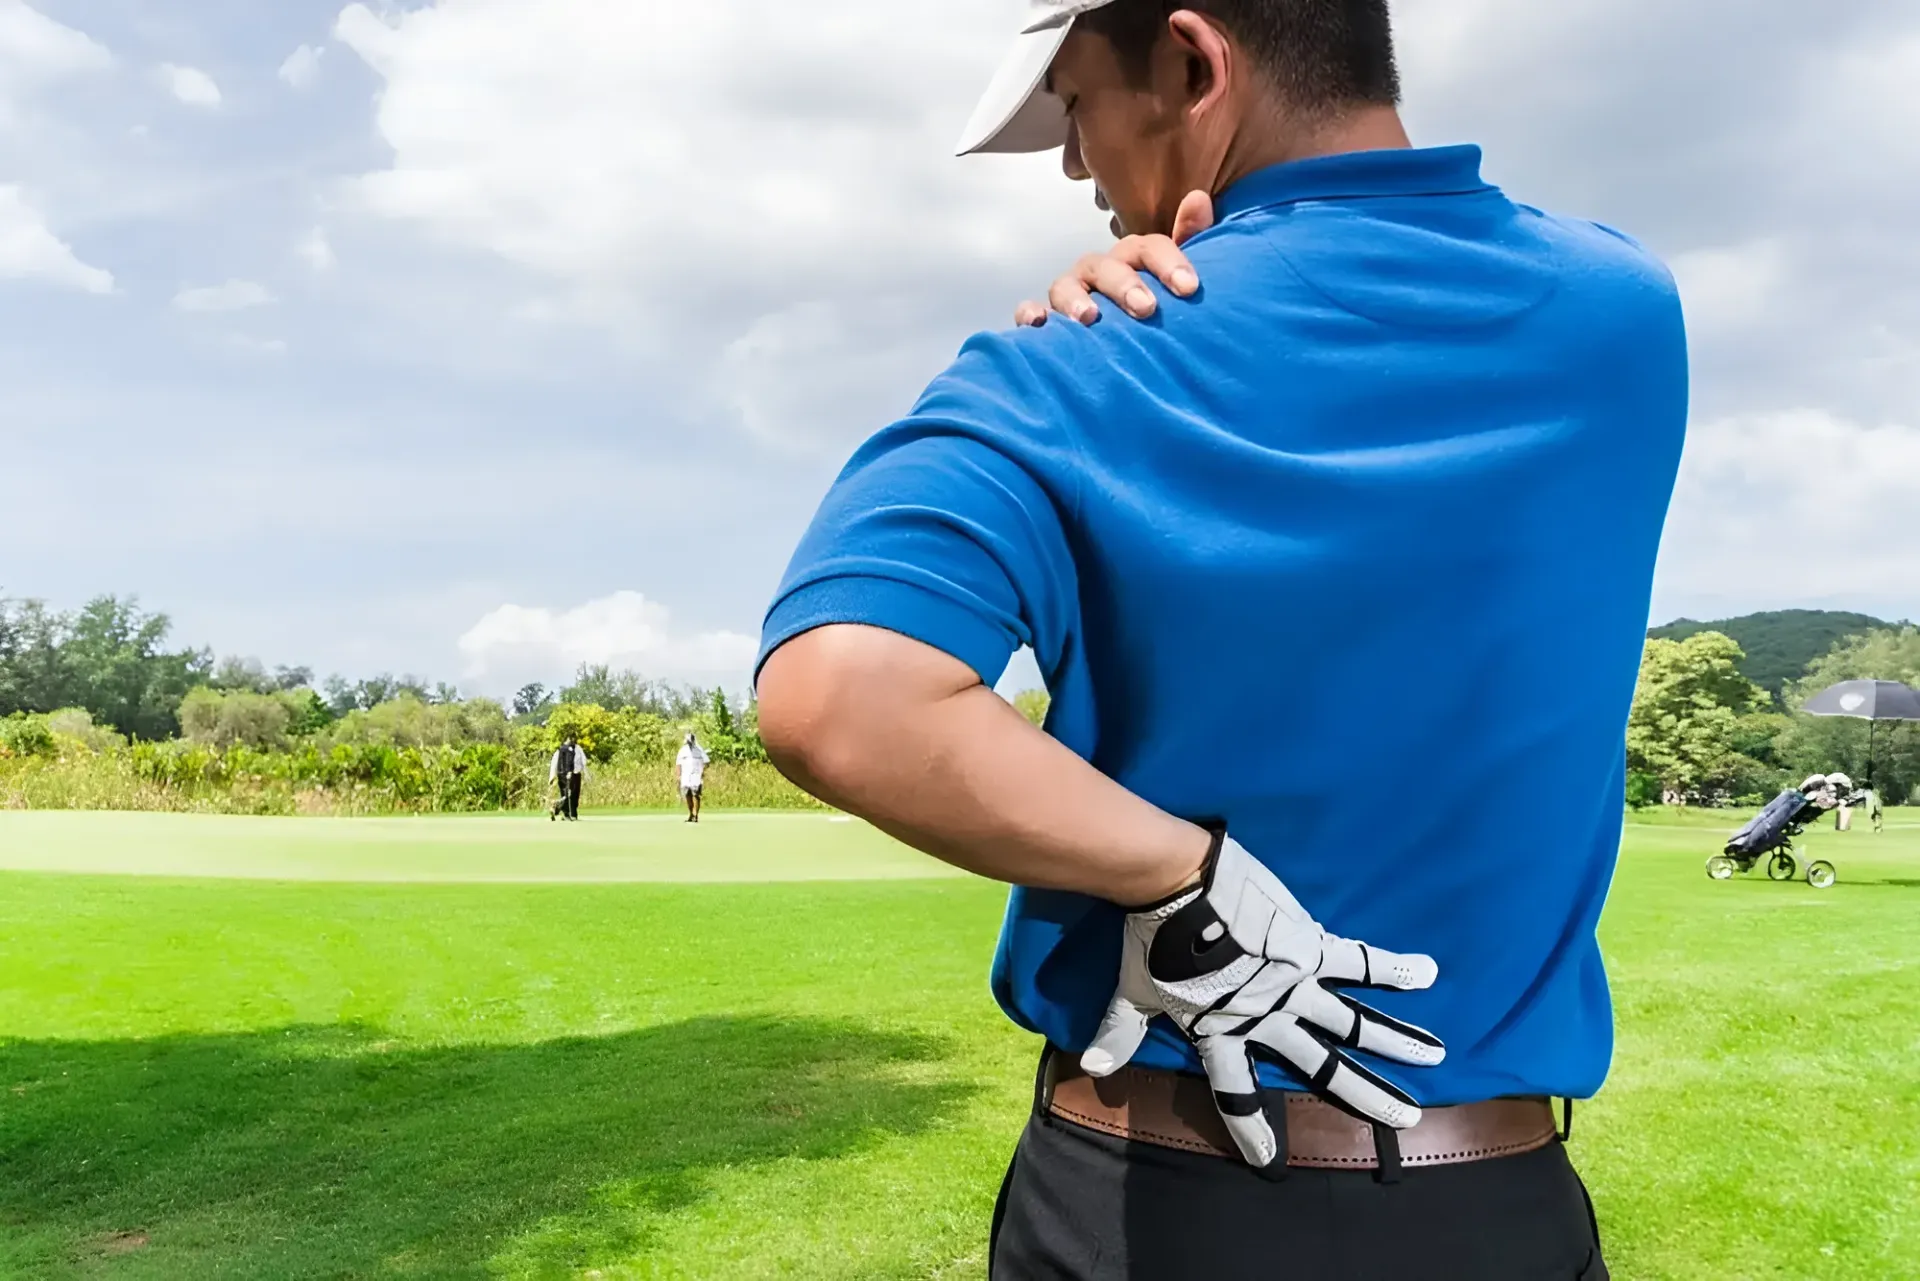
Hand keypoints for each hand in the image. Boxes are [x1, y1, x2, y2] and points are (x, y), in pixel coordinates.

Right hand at [1015, 190, 1215, 327]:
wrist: (1124, 348)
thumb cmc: (1152, 307)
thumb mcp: (1176, 278)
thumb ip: (1189, 241)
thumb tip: (1199, 199)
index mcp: (1132, 259)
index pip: (1148, 248)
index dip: (1168, 263)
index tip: (1189, 288)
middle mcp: (1099, 272)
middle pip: (1106, 266)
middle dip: (1124, 284)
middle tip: (1146, 308)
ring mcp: (1069, 294)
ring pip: (1065, 286)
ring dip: (1075, 299)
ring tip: (1090, 318)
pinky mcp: (1045, 320)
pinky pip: (1029, 312)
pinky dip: (1030, 314)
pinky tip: (1039, 324)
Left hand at [1081, 829, 1443, 1169]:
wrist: (1176, 884)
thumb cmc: (1150, 940)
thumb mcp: (1132, 993)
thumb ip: (1116, 1034)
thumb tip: (1092, 1067)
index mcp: (1220, 1034)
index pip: (1236, 1091)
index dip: (1250, 1127)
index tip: (1267, 1160)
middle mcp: (1265, 1018)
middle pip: (1322, 1065)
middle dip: (1365, 1094)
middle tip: (1404, 1119)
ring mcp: (1292, 983)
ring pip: (1353, 1020)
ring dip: (1395, 1039)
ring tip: (1433, 1055)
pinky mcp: (1308, 943)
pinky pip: (1357, 959)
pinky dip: (1392, 967)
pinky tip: (1428, 972)